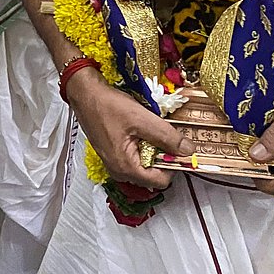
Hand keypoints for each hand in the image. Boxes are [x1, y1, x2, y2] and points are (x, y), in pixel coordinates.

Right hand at [68, 69, 192, 188]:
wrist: (85, 93)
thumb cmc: (107, 106)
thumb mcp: (142, 119)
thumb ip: (167, 137)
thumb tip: (188, 150)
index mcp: (125, 168)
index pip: (162, 180)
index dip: (174, 164)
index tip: (179, 147)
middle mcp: (119, 171)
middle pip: (153, 174)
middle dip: (163, 156)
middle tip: (165, 134)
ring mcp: (114, 163)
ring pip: (145, 164)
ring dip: (154, 149)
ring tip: (150, 129)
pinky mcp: (113, 154)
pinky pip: (136, 156)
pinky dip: (143, 145)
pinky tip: (140, 129)